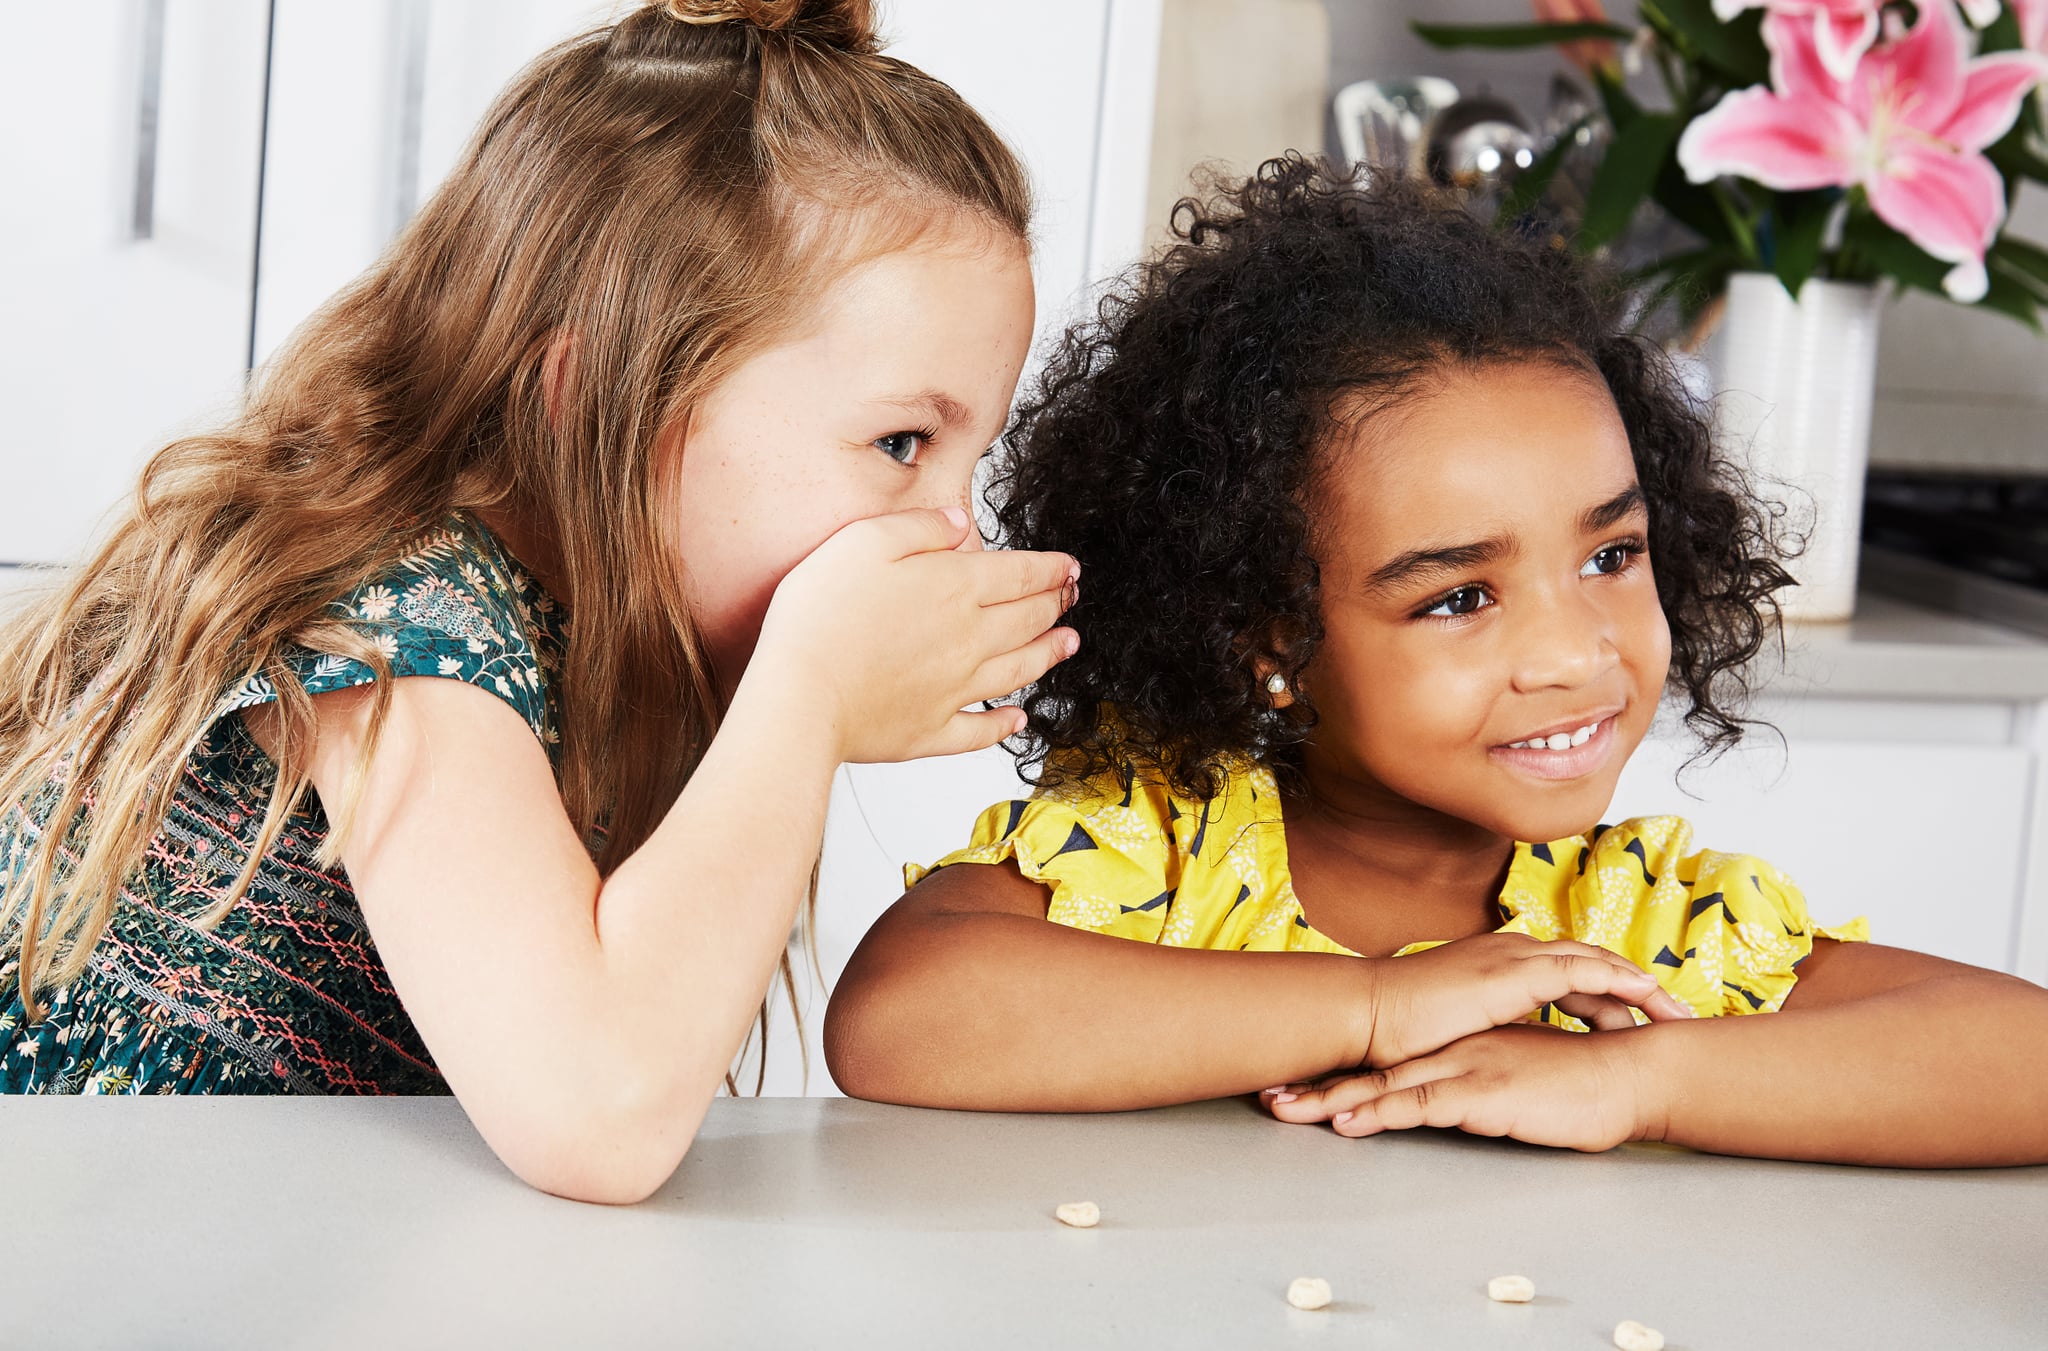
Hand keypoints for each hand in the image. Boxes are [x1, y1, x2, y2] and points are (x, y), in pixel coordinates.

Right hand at [752, 507, 1078, 763]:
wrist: (800, 696)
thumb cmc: (820, 617)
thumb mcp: (864, 541)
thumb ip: (920, 528)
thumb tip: (960, 523)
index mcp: (954, 589)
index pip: (1021, 575)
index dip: (1051, 569)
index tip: (1069, 567)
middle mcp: (967, 641)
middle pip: (1027, 620)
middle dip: (1056, 604)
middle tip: (1072, 597)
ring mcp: (954, 691)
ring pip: (1018, 670)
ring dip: (1048, 655)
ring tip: (1068, 644)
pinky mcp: (932, 731)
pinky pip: (981, 730)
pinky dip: (1005, 724)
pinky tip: (1017, 719)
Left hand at [1264, 1023, 1658, 1152]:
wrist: (1625, 1074)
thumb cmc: (1581, 1082)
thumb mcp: (1524, 1077)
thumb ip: (1490, 1083)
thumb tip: (1465, 1101)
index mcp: (1462, 1049)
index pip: (1393, 1064)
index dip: (1344, 1077)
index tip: (1300, 1090)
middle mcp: (1455, 1054)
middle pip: (1375, 1072)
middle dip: (1319, 1088)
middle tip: (1273, 1102)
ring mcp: (1465, 1069)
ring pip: (1386, 1087)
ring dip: (1333, 1102)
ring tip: (1289, 1114)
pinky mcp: (1483, 1091)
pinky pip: (1421, 1105)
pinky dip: (1380, 1113)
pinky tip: (1350, 1125)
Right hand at [1357, 931, 1693, 1068]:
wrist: (1369, 1014)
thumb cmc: (1398, 1031)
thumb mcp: (1455, 1030)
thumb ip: (1485, 1033)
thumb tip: (1507, 1055)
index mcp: (1498, 964)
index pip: (1566, 972)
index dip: (1604, 994)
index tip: (1638, 1020)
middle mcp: (1511, 951)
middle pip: (1590, 961)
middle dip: (1635, 984)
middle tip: (1674, 1011)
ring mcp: (1514, 957)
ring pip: (1596, 961)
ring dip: (1639, 983)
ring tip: (1675, 1010)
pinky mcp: (1515, 973)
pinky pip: (1584, 970)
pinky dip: (1619, 980)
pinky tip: (1647, 995)